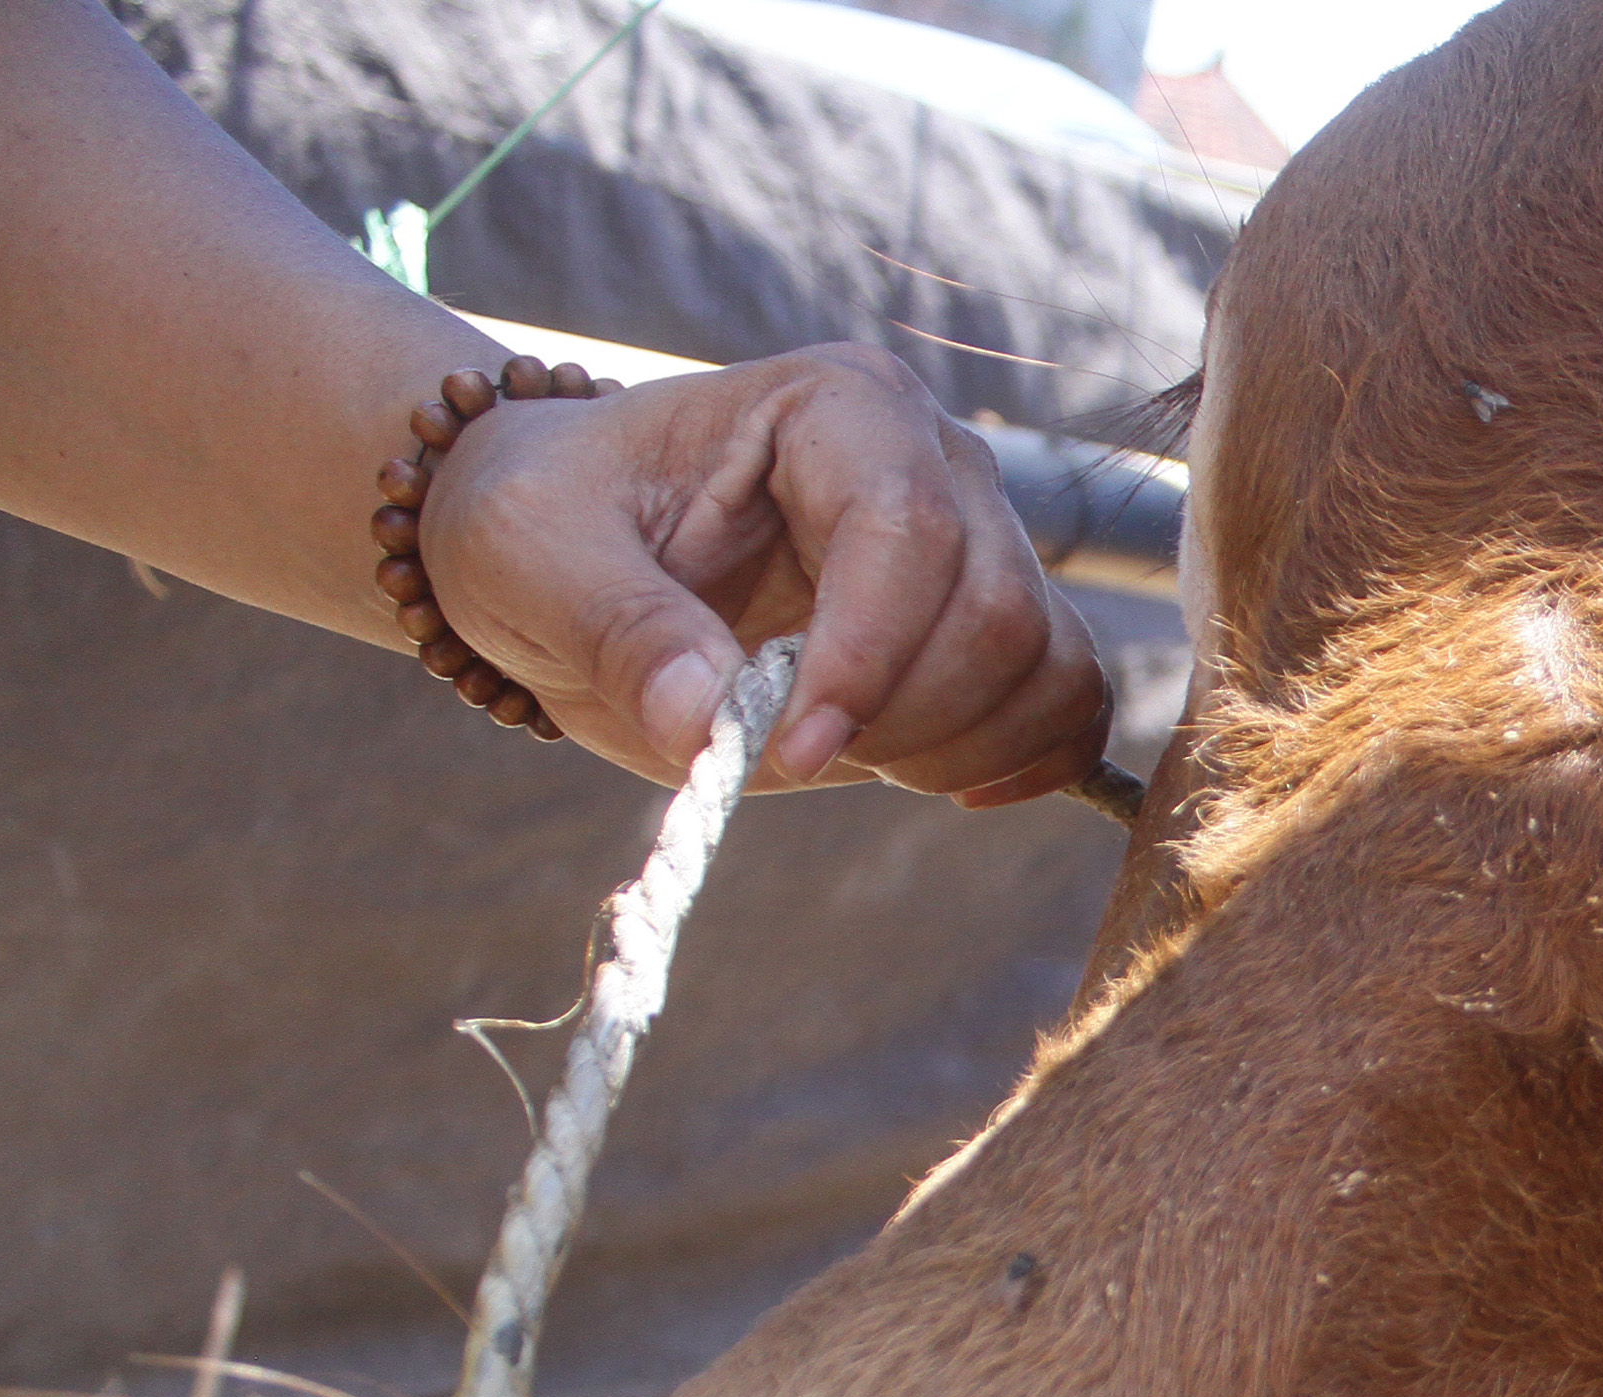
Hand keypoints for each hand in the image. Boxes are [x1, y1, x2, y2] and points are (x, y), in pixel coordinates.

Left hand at [416, 345, 1110, 804]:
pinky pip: (1067, 702)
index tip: (788, 747)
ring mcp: (980, 540)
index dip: (868, 655)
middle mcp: (935, 459)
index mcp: (833, 408)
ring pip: (1045, 664)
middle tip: (788, 755)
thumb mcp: (535, 561)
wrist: (576, 550)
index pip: (909, 529)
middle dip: (903, 718)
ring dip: (955, 749)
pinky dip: (1020, 761)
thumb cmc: (549, 524)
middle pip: (997, 610)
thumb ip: (619, 631)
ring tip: (836, 756)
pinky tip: (932, 783)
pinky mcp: (994, 623)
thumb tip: (706, 722)